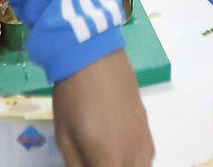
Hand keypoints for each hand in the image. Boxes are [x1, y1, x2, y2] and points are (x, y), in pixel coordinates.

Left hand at [52, 51, 153, 165]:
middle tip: (94, 160)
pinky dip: (134, 163)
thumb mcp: (65, 138)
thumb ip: (77, 166)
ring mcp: (144, 142)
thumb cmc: (73, 97)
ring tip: (105, 157)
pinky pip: (146, 159)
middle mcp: (133, 156)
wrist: (95, 57)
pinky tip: (118, 155)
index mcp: (108, 160)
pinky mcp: (147, 130)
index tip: (86, 166)